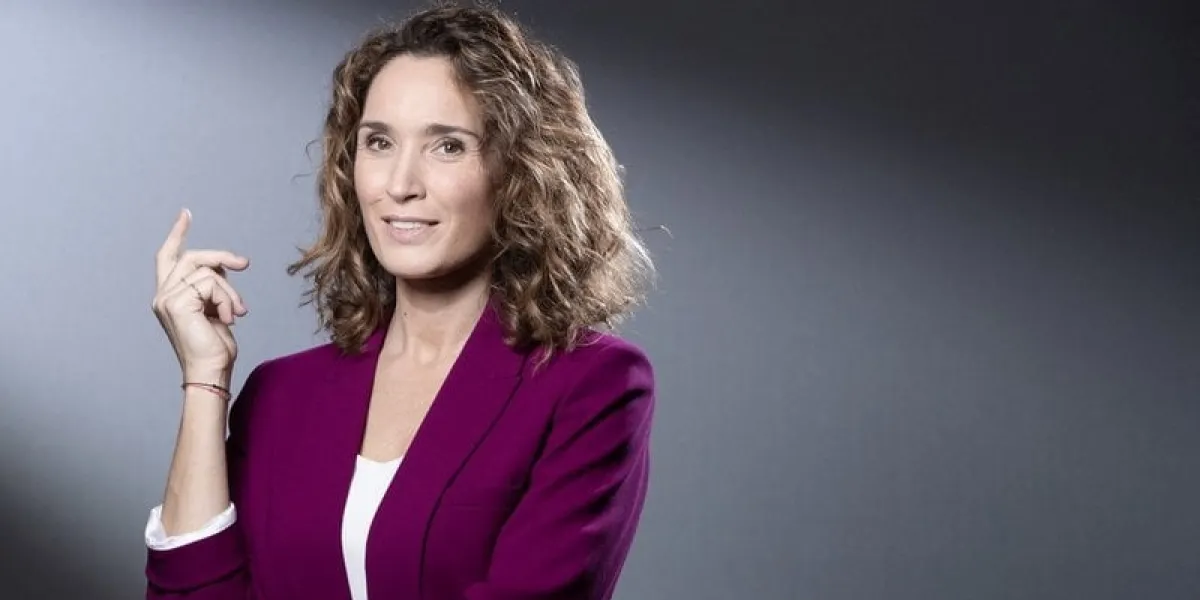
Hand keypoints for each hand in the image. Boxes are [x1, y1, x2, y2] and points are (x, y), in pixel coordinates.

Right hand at [151, 208, 249, 378]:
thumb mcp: (215, 309)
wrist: (211, 370)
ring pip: (207, 270)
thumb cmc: (215, 346)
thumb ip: (212, 287)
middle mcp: (162, 295)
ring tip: (235, 313)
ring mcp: (166, 298)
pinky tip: (228, 318)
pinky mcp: (176, 302)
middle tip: (244, 264)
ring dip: (229, 291)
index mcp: (169, 296)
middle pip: (192, 256)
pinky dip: (227, 299)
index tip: (186, 213)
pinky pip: (211, 283)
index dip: (177, 234)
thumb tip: (223, 267)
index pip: (167, 257)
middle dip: (221, 257)